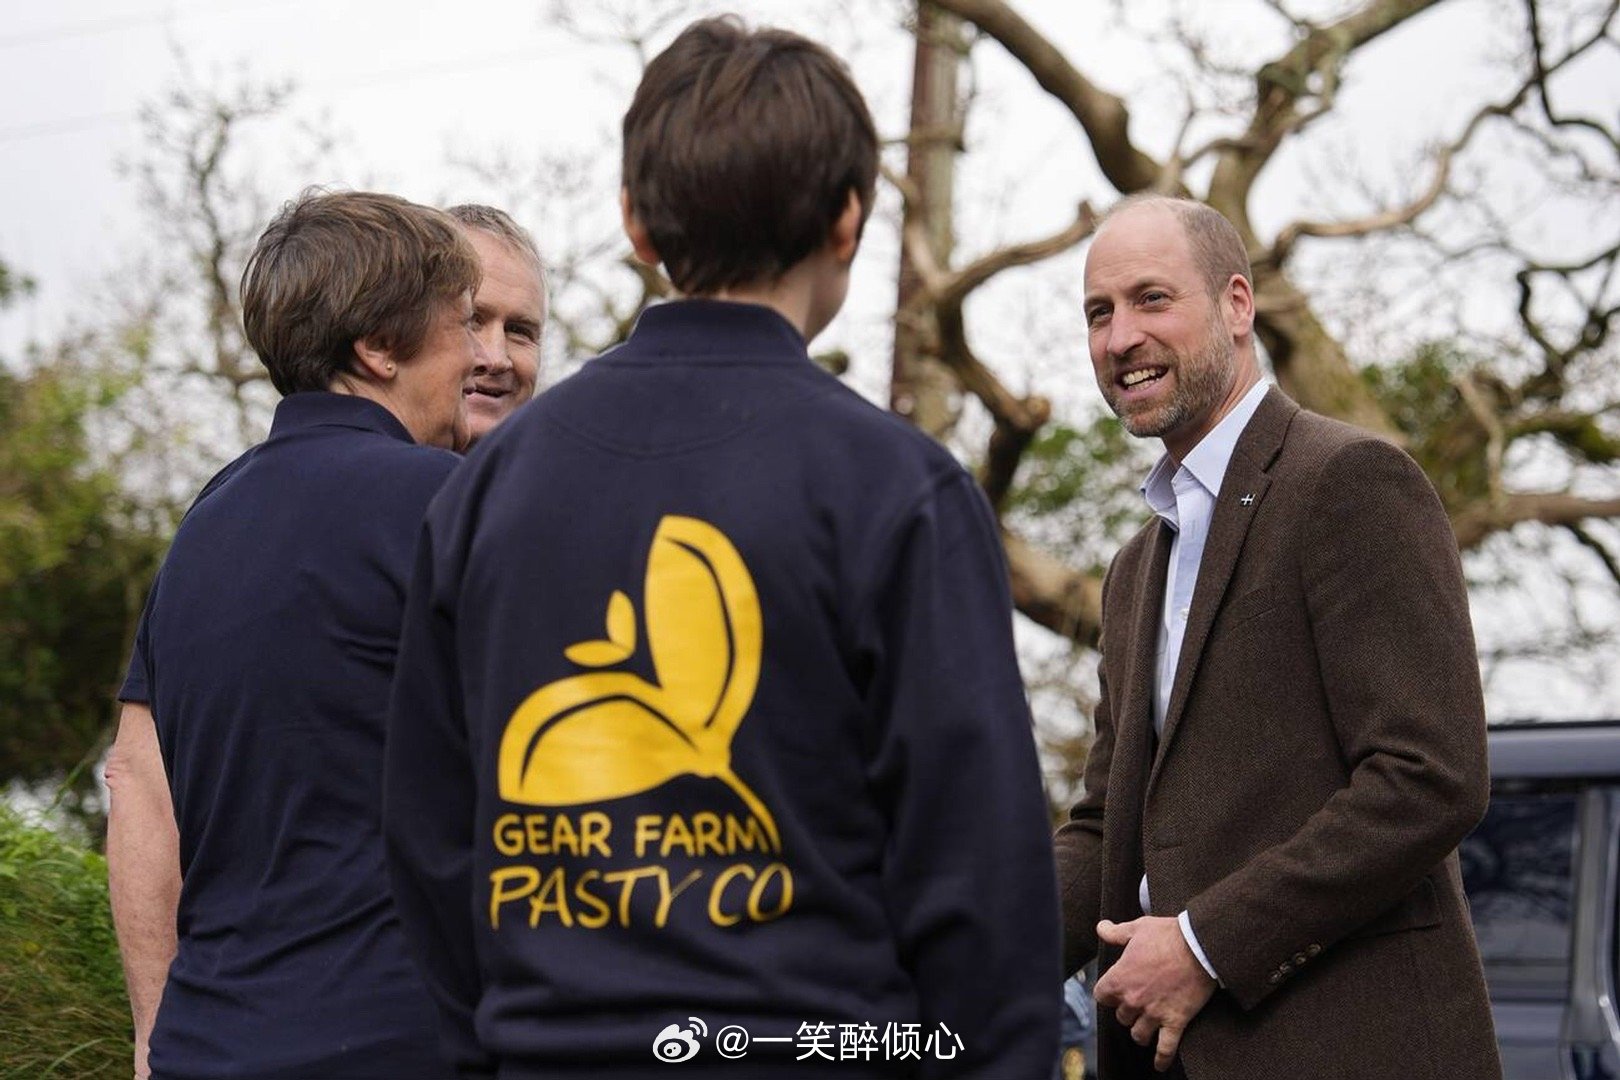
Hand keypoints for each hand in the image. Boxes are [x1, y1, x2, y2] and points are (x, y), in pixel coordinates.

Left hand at [1093, 916, 1215, 1072]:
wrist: (1200, 946)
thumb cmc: (1168, 935)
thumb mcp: (1138, 928)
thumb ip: (1116, 933)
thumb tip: (1101, 928)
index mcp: (1120, 978)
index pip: (1101, 996)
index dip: (1108, 994)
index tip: (1116, 991)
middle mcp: (1133, 1000)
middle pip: (1121, 1017)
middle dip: (1127, 1011)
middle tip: (1137, 1004)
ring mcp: (1153, 1014)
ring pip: (1138, 1034)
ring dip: (1141, 1031)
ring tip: (1146, 1028)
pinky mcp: (1175, 1022)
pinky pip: (1165, 1048)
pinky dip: (1162, 1058)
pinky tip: (1159, 1065)